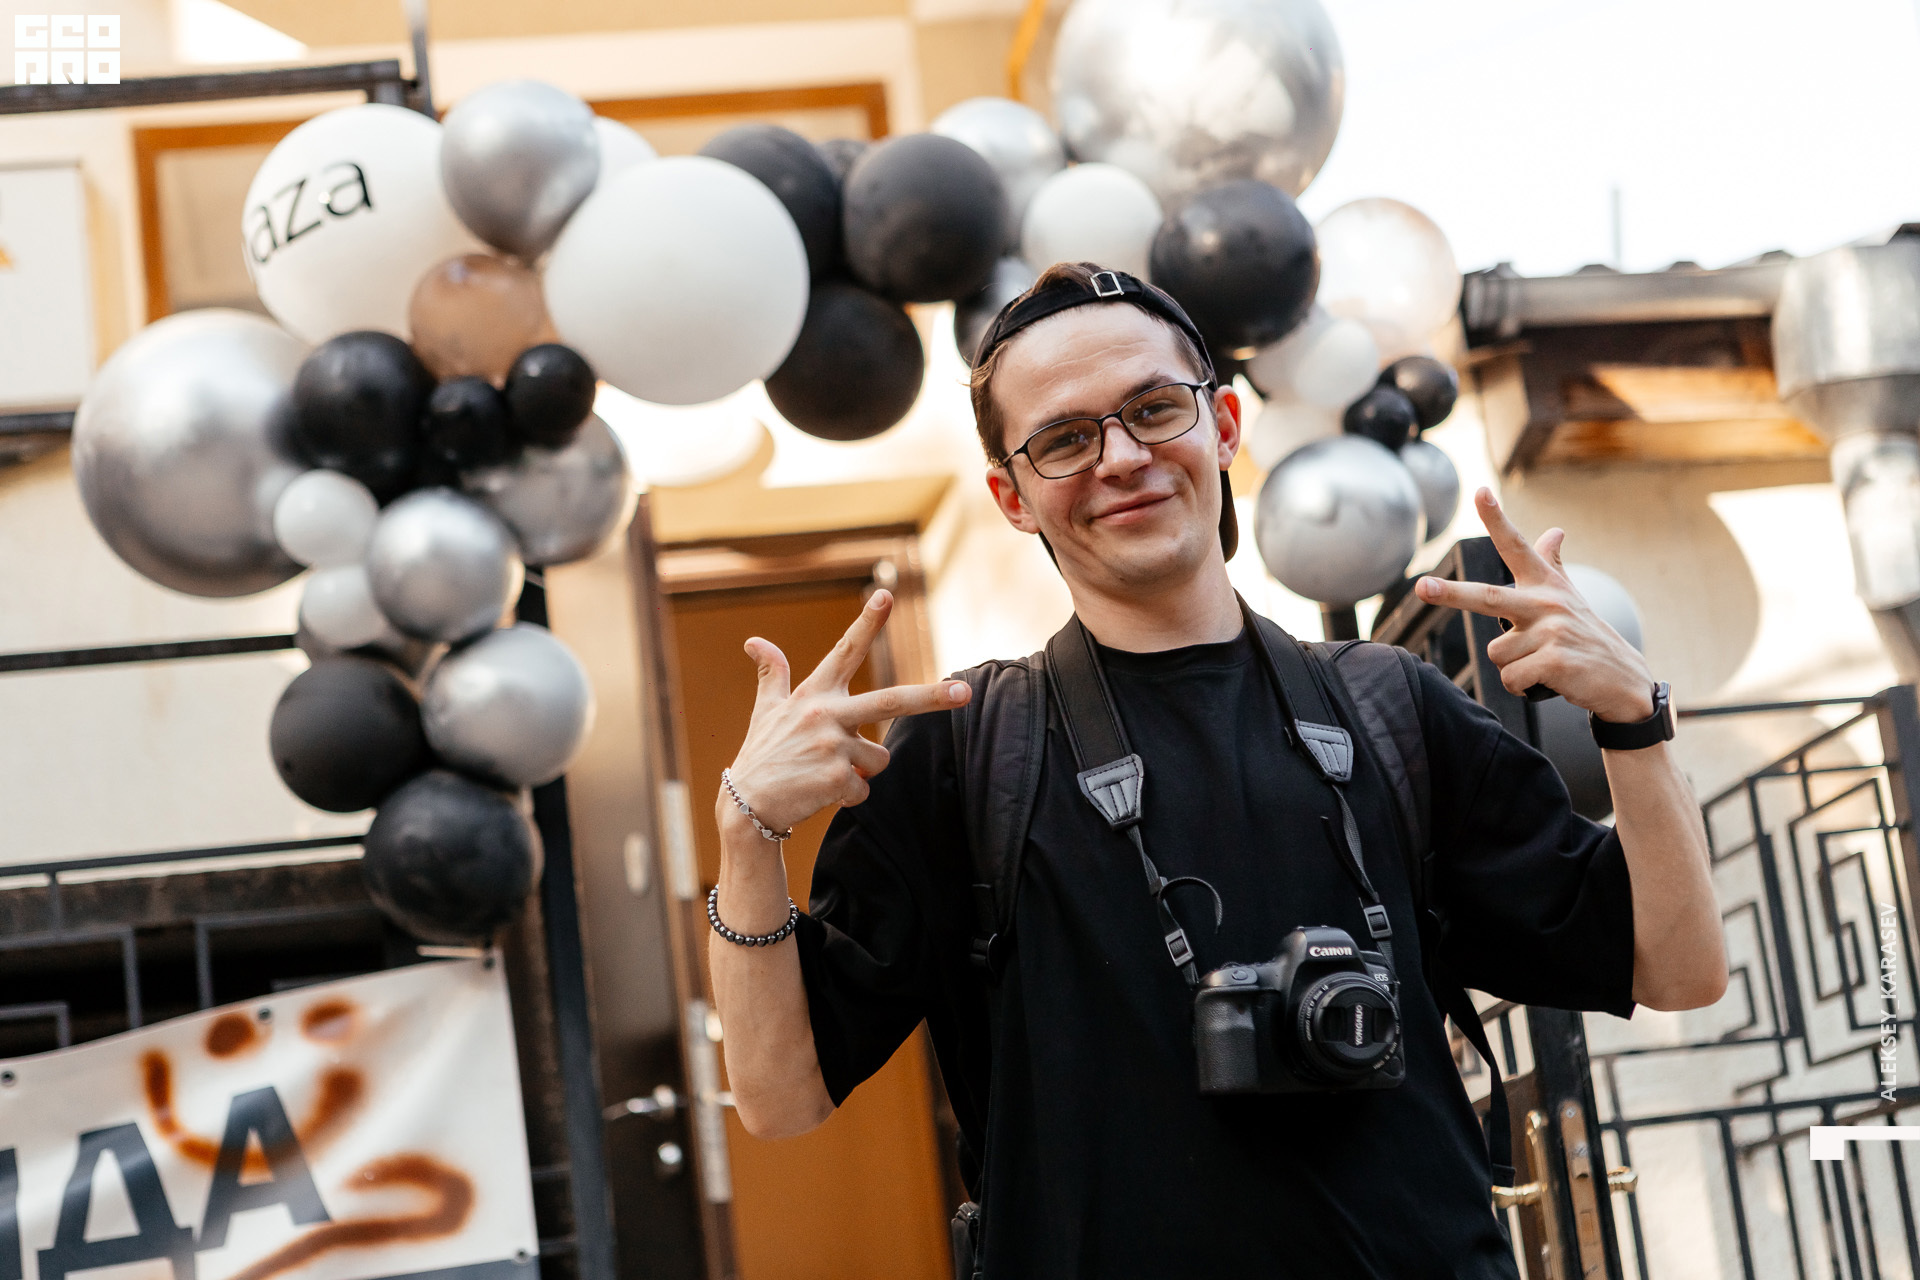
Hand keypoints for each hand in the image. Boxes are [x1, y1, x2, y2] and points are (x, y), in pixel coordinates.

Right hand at [721, 590, 971, 836]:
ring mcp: (833, 746)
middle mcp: (826, 714)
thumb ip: (772, 674)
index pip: (845, 651)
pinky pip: (864, 788)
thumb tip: (754, 641)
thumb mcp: (766, 711)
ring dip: (862, 768)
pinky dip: (849, 795)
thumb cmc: (762, 755)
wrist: (746, 805)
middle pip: (891, 701)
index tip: (886, 595)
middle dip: (932, 696)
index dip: (867, 623)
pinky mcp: (837, 778)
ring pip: (880, 757)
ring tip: (826, 771)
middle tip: (965, 692)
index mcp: (814, 694)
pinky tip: (821, 793)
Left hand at [1413, 488, 1655, 723]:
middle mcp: (1548, 602)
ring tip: (1543, 665)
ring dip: (1513, 668)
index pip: (1516, 547)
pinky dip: (1521, 687)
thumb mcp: (1570, 597)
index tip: (1480, 491)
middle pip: (1487, 597)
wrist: (1625, 680)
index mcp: (1547, 585)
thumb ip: (1553, 564)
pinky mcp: (1555, 661)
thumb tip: (1554, 530)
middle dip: (1451, 593)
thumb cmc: (1587, 637)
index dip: (1497, 519)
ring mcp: (1552, 631)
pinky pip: (1511, 678)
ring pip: (1497, 653)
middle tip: (1422, 586)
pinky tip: (1547, 681)